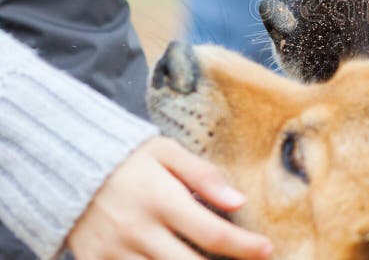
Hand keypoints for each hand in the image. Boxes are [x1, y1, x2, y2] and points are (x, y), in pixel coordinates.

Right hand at [67, 137, 271, 259]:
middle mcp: (139, 231)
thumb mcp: (167, 153)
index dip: (245, 247)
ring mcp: (115, 253)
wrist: (67, 166)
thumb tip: (238, 201)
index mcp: (161, 200)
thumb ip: (204, 175)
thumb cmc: (128, 158)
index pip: (213, 233)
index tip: (267, 250)